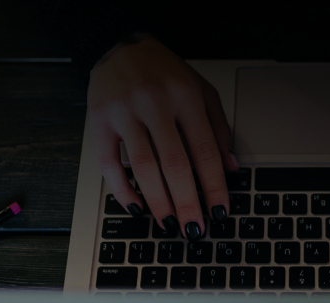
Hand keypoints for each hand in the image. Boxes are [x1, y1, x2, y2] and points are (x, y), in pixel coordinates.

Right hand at [83, 33, 237, 238]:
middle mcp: (155, 104)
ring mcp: (124, 113)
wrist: (119, 45)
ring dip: (158, 202)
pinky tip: (137, 207)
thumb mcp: (202, 92)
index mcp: (186, 97)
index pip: (205, 151)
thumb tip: (229, 168)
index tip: (219, 212)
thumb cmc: (165, 73)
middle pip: (175, 164)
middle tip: (194, 228)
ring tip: (169, 223)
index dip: (214, 186)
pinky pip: (109, 164)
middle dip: (187, 202)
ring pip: (143, 167)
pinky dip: (123, 190)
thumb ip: (218, 128)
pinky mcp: (99, 122)